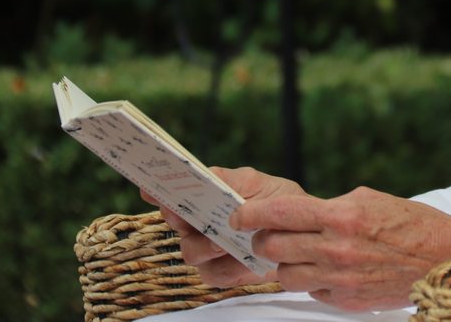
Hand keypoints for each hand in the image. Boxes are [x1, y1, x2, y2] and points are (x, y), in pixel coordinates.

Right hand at [142, 167, 304, 288]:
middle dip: (178, 217)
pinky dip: (228, 268)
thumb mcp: (262, 185)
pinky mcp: (219, 273)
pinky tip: (244, 261)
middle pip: (176, 220)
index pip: (176, 192)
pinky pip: (212, 274)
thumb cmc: (280, 204)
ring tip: (223, 243)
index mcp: (208, 197)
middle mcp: (200, 222)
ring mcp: (207, 249)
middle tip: (184, 215)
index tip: (148, 188)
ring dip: (205, 246)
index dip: (159, 191)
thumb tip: (210, 177)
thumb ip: (234, 181)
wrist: (301, 235)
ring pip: (190, 250)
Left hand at [231, 185, 450, 310]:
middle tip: (270, 234)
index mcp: (341, 215)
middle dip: (264, 239)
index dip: (250, 215)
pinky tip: (329, 269)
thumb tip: (296, 213)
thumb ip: (329, 207)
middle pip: (272, 247)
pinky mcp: (346, 301)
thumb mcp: (368, 199)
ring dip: (286, 262)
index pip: (278, 214)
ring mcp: (340, 279)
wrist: (443, 259)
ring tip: (303, 252)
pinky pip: (310, 291)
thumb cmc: (409, 223)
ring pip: (285, 274)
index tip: (238, 216)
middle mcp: (336, 249)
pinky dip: (312, 280)